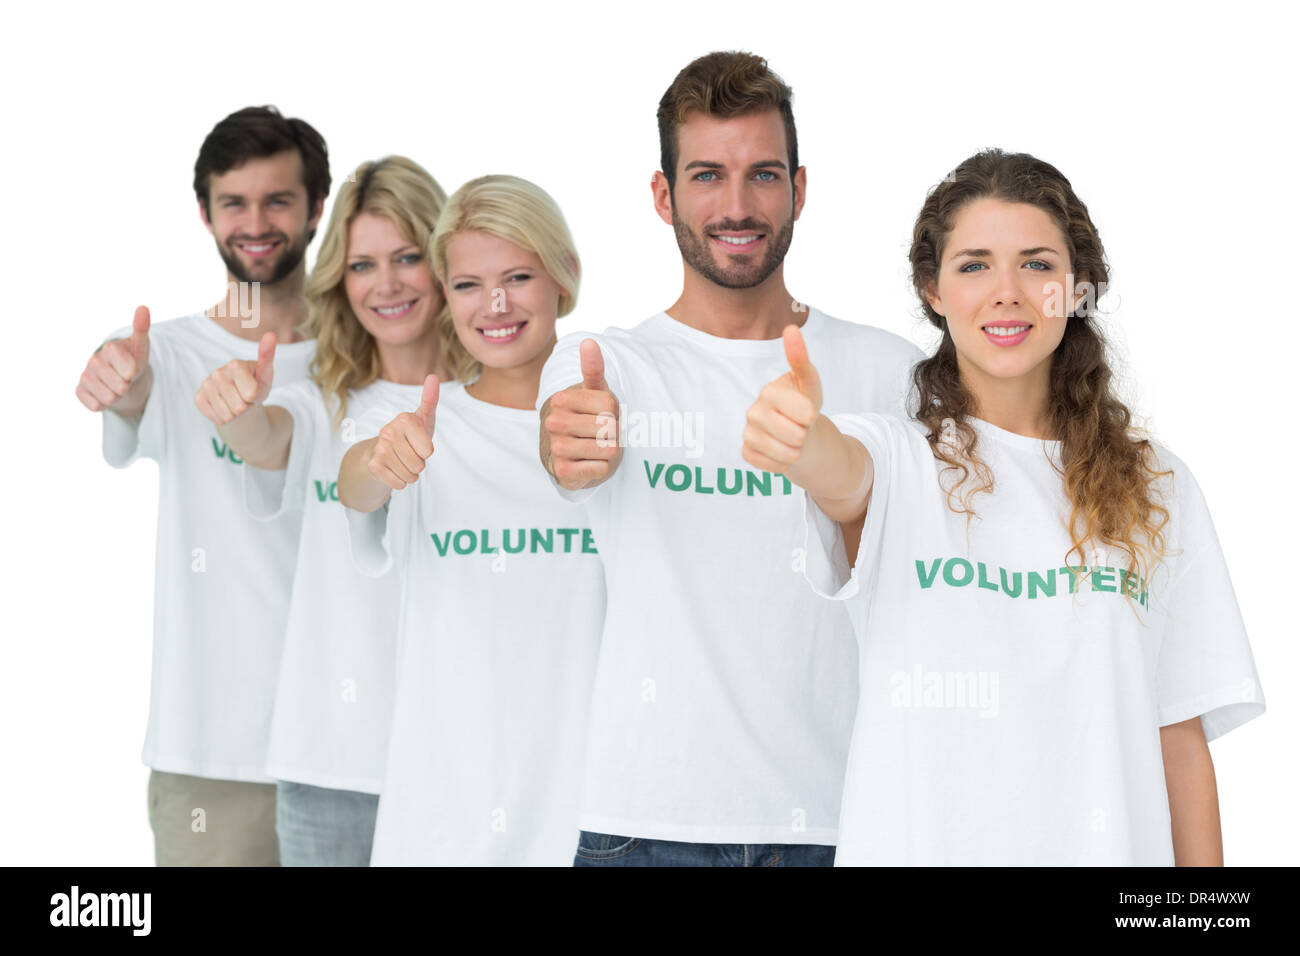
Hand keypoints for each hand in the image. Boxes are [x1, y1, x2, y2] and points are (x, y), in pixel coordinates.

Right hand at [77, 305, 151, 411]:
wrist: (122, 379)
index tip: (133, 369)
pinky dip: (104, 405)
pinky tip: (104, 394)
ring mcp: (85, 375)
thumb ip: (142, 329)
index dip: (134, 373)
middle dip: (127, 387)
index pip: (128, 370)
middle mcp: (94, 360)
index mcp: (110, 348)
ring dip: (117, 397)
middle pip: (120, 386)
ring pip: (108, 398)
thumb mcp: (142, 348)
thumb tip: (143, 308)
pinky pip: (95, 405)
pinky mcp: (79, 390)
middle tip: (125, 379)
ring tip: (117, 387)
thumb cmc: (134, 361)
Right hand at [194, 331, 276, 425]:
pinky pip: (217, 419)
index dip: (256, 397)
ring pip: (228, 416)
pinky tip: (226, 406)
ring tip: (236, 401)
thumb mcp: (266, 375)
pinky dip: (225, 418)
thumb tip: (270, 335)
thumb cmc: (256, 383)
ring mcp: (206, 385)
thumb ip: (267, 357)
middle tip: (245, 397)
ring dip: (236, 414)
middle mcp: (217, 373)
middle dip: (246, 407)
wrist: (240, 395)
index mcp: (235, 364)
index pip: (251, 395)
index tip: (253, 389)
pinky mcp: (199, 398)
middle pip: (240, 408)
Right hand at [367, 374, 438, 489]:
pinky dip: (400, 482)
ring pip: (411, 476)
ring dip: (409, 474)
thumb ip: (430, 399)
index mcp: (404, 419)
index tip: (416, 442)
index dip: (426, 451)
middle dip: (418, 464)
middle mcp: (388, 431)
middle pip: (420, 464)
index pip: (429, 450)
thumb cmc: (408, 434)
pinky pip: (399, 484)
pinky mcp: (373, 465)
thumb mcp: (422, 417)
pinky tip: (393, 470)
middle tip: (408, 453)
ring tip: (401, 461)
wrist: (379, 451)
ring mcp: (379, 448)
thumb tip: (433, 376)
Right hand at [541, 338, 621, 489]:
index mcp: (560, 399)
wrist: (572, 453)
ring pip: (606, 448)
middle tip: (600, 433)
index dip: (614, 411)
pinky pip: (600, 469)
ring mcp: (556, 448)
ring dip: (609, 451)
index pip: (609, 404)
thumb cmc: (588, 417)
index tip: (602, 414)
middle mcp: (553, 422)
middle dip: (612, 432)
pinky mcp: (562, 472)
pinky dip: (602, 467)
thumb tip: (589, 342)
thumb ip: (593, 368)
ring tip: (596, 447)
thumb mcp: (594, 392)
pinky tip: (590, 462)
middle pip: (608, 426)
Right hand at [742, 324, 823, 474]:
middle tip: (799, 428)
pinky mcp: (746, 453)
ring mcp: (748, 433)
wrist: (796, 432)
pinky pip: (773, 466)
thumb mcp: (810, 384)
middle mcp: (753, 411)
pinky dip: (783, 463)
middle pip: (795, 435)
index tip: (807, 411)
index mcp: (769, 391)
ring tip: (792, 440)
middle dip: (804, 435)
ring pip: (785, 454)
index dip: (812, 416)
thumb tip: (790, 328)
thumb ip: (801, 359)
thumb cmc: (804, 405)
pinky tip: (780, 450)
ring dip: (796, 452)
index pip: (805, 413)